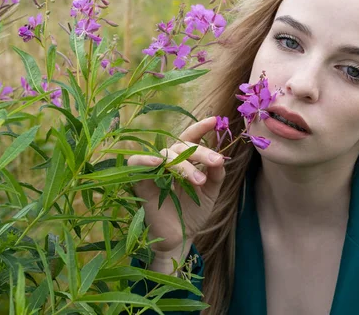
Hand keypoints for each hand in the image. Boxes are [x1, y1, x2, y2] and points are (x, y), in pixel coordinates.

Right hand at [128, 117, 225, 272]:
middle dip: (200, 153)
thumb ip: (216, 175)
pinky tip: (158, 163)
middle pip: (181, 146)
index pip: (190, 139)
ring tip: (198, 181)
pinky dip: (145, 159)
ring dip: (183, 164)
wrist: (180, 238)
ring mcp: (154, 171)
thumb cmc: (193, 213)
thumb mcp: (210, 193)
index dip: (200, 128)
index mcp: (184, 161)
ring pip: (165, 154)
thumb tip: (221, 159)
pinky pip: (136, 163)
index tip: (214, 120)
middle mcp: (168, 162)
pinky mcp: (140, 182)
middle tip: (216, 165)